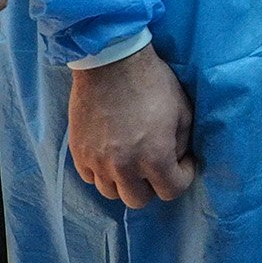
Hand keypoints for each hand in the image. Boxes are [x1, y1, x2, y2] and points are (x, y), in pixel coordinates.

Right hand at [67, 45, 196, 207]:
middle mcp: (123, 167)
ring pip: (111, 193)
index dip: (182, 178)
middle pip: (138, 200)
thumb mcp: (182, 110)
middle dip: (153, 185)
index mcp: (154, 157)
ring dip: (125, 182)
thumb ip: (181, 143)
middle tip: (157, 164)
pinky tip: (112, 154)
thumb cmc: (152, 82)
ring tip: (133, 160)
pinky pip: (90, 177)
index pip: (171, 191)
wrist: (110, 62)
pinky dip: (103, 172)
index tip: (184, 163)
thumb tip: (176, 159)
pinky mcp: (78, 152)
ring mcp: (96, 161)